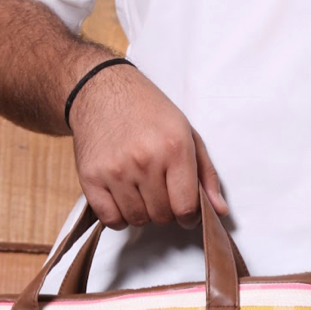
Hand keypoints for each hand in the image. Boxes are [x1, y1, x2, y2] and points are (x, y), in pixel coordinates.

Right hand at [68, 63, 227, 230]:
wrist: (101, 89)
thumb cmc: (148, 111)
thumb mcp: (187, 132)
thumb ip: (206, 174)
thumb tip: (219, 211)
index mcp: (173, 148)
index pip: (186, 208)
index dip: (190, 216)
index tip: (185, 210)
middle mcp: (144, 161)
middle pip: (162, 217)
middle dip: (166, 210)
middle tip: (160, 190)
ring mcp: (115, 171)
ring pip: (137, 220)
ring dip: (143, 212)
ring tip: (141, 189)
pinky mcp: (90, 178)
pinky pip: (111, 220)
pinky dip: (119, 216)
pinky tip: (123, 197)